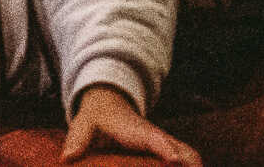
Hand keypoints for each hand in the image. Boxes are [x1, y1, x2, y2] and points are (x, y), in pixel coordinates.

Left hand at [64, 86, 199, 165]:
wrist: (109, 103)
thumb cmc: (96, 117)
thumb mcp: (83, 124)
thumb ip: (77, 139)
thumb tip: (69, 156)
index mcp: (136, 131)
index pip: (154, 139)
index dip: (165, 149)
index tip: (175, 160)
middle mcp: (154, 137)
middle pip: (181, 148)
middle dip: (191, 162)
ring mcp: (161, 144)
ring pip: (187, 154)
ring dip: (194, 165)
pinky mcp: (162, 151)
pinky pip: (183, 158)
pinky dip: (190, 166)